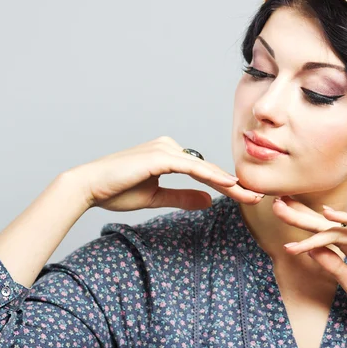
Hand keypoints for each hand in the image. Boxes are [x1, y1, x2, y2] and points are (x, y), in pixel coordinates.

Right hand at [63, 136, 263, 211]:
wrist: (89, 187)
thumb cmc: (118, 191)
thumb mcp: (156, 198)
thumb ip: (182, 197)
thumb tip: (209, 201)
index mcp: (168, 154)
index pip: (203, 172)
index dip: (224, 185)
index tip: (244, 197)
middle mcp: (169, 146)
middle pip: (207, 168)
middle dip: (233, 185)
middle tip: (257, 196)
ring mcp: (164, 149)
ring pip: (203, 167)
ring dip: (227, 182)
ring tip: (249, 195)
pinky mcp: (159, 156)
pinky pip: (190, 167)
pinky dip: (210, 176)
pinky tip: (228, 184)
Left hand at [273, 196, 346, 325]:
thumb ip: (333, 266)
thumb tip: (309, 251)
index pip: (321, 234)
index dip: (301, 226)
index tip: (280, 219)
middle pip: (323, 225)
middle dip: (299, 216)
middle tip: (275, 206)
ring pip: (335, 228)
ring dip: (310, 224)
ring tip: (286, 216)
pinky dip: (345, 218)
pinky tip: (327, 214)